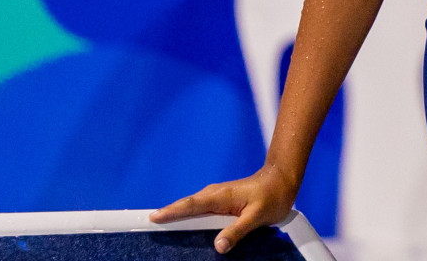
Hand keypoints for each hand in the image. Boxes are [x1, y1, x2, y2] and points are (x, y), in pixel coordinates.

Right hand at [149, 164, 297, 253]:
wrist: (281, 180)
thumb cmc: (272, 196)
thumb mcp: (257, 217)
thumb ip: (237, 231)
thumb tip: (218, 247)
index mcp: (220, 196)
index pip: (189, 206)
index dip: (169, 212)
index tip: (150, 218)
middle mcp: (213, 195)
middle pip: (184, 208)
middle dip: (165, 216)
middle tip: (146, 225)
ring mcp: (215, 198)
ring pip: (190, 210)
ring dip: (175, 217)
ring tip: (156, 228)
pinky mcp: (218, 203)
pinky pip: (199, 212)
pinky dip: (187, 218)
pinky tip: (181, 229)